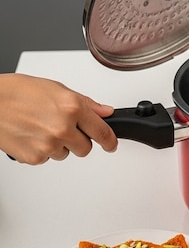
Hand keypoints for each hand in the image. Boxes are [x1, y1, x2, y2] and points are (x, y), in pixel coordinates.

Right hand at [0, 74, 117, 164]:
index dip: (110, 141)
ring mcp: (49, 145)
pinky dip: (42, 150)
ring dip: (59, 145)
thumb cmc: (17, 92)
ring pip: (66, 154)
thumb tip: (105, 112)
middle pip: (86, 148)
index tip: (111, 145)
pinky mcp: (35, 157)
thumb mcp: (56, 88)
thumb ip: (85, 103)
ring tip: (40, 128)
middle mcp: (63, 128)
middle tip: (63, 129)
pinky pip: (47, 159)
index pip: (103, 132)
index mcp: (72, 108)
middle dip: (79, 141)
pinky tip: (31, 135)